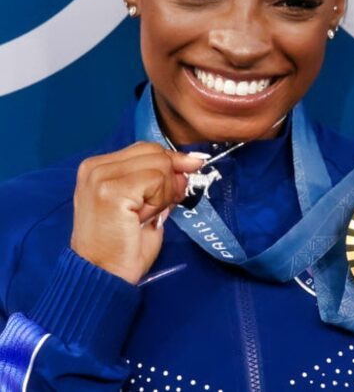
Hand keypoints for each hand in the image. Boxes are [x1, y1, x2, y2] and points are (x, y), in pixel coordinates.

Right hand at [70, 142, 203, 283]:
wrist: (103, 275)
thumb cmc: (123, 246)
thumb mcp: (145, 205)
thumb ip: (161, 181)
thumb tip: (189, 164)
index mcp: (98, 167)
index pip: (147, 148)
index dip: (171, 163)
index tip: (185, 178)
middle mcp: (94, 167)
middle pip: (155, 152)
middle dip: (169, 179)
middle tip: (159, 207)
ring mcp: (100, 177)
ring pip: (159, 164)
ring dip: (163, 193)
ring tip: (144, 215)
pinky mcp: (111, 191)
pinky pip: (156, 180)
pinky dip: (159, 200)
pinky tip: (143, 217)